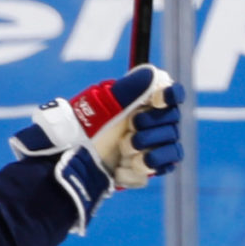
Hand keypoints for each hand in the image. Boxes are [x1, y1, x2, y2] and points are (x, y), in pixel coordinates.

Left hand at [12, 65, 184, 187]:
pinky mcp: (144, 172)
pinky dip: (136, 172)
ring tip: (125, 151)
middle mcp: (150, 124)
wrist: (71, 164)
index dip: (170, 97)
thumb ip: (130, 89)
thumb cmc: (84, 130)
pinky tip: (118, 170)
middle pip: (173, 125)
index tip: (157, 101)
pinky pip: (156, 172)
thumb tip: (154, 73)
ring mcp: (150, 149)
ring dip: (148, 152)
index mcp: (142, 103)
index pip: (172, 95)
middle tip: (131, 129)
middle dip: (151, 130)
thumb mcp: (105, 107)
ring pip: (172, 151)